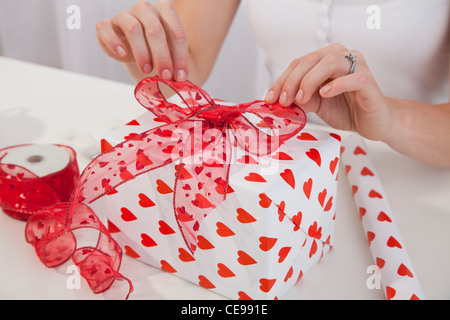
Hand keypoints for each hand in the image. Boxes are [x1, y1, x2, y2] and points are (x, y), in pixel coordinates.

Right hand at [96, 0, 187, 80]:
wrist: (135, 48)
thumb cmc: (156, 49)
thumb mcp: (169, 54)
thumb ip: (174, 62)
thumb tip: (180, 79)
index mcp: (165, 10)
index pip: (176, 33)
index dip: (180, 57)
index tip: (181, 77)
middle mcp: (145, 9)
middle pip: (155, 30)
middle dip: (162, 56)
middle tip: (165, 76)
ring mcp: (125, 15)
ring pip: (133, 29)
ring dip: (141, 53)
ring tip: (147, 70)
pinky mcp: (106, 24)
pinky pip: (106, 29)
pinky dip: (113, 42)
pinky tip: (122, 55)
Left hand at [265, 43, 392, 141]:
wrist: (373, 122)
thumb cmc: (346, 108)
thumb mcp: (316, 104)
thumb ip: (301, 99)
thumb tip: (280, 100)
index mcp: (326, 59)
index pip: (299, 63)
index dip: (282, 80)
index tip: (270, 98)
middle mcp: (342, 57)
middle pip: (310, 59)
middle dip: (292, 81)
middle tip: (284, 100)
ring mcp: (357, 67)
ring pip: (330, 62)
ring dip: (310, 80)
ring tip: (301, 99)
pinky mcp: (368, 82)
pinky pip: (353, 78)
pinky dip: (336, 85)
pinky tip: (324, 94)